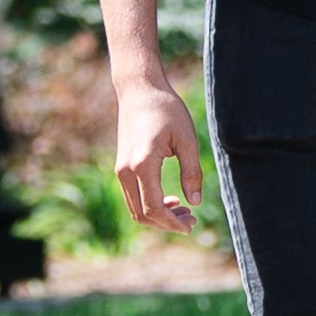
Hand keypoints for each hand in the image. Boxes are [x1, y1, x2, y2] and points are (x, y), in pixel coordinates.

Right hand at [109, 76, 204, 233]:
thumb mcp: (187, 139)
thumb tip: (195, 202)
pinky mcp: (121, 166)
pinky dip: (149, 205)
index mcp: (143, 164)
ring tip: (183, 212)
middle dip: (166, 224)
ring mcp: (121, 169)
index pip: (154, 208)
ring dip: (158, 217)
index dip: (172, 223)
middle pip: (142, 214)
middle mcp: (126, 171)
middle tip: (191, 221)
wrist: (139, 90)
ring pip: (136, 209)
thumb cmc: (166, 109)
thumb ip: (192, 172)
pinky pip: (133, 197)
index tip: (190, 225)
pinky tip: (169, 199)